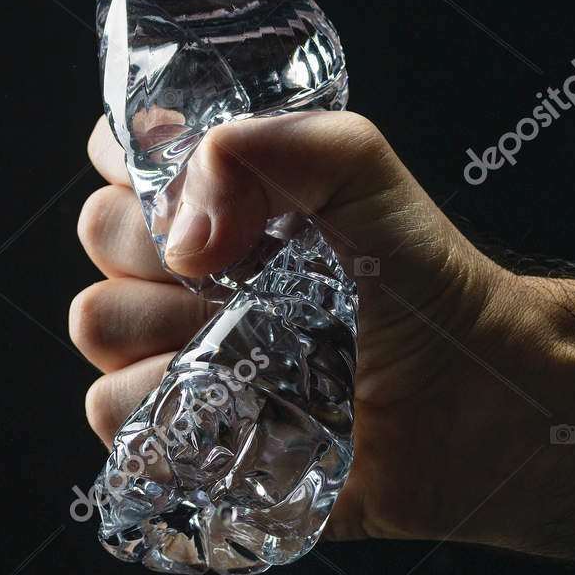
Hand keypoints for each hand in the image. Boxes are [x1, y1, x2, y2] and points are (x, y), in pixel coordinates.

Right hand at [70, 108, 527, 545]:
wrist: (476, 393)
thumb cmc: (422, 275)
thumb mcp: (361, 167)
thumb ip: (275, 143)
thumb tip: (185, 231)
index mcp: (213, 194)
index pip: (118, 151)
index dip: (132, 162)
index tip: (190, 188)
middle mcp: (182, 266)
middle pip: (97, 233)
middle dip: (158, 247)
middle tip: (241, 269)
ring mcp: (176, 346)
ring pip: (97, 323)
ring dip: (165, 331)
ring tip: (248, 341)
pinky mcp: (182, 431)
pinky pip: (116, 415)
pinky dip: (168, 408)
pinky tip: (240, 402)